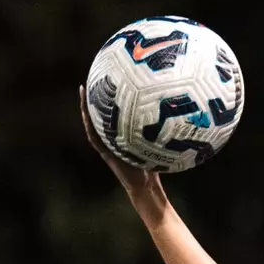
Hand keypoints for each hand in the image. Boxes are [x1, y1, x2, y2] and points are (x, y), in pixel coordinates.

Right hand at [79, 86, 168, 208]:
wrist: (147, 186)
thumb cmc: (156, 165)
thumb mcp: (160, 141)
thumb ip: (164, 127)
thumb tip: (180, 109)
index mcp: (123, 134)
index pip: (115, 112)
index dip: (111, 96)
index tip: (111, 78)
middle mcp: (113, 138)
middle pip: (101, 114)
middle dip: (96, 96)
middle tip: (93, 77)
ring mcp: (107, 145)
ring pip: (93, 123)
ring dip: (86, 108)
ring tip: (83, 90)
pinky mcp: (105, 153)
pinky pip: (94, 137)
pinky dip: (89, 125)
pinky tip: (86, 113)